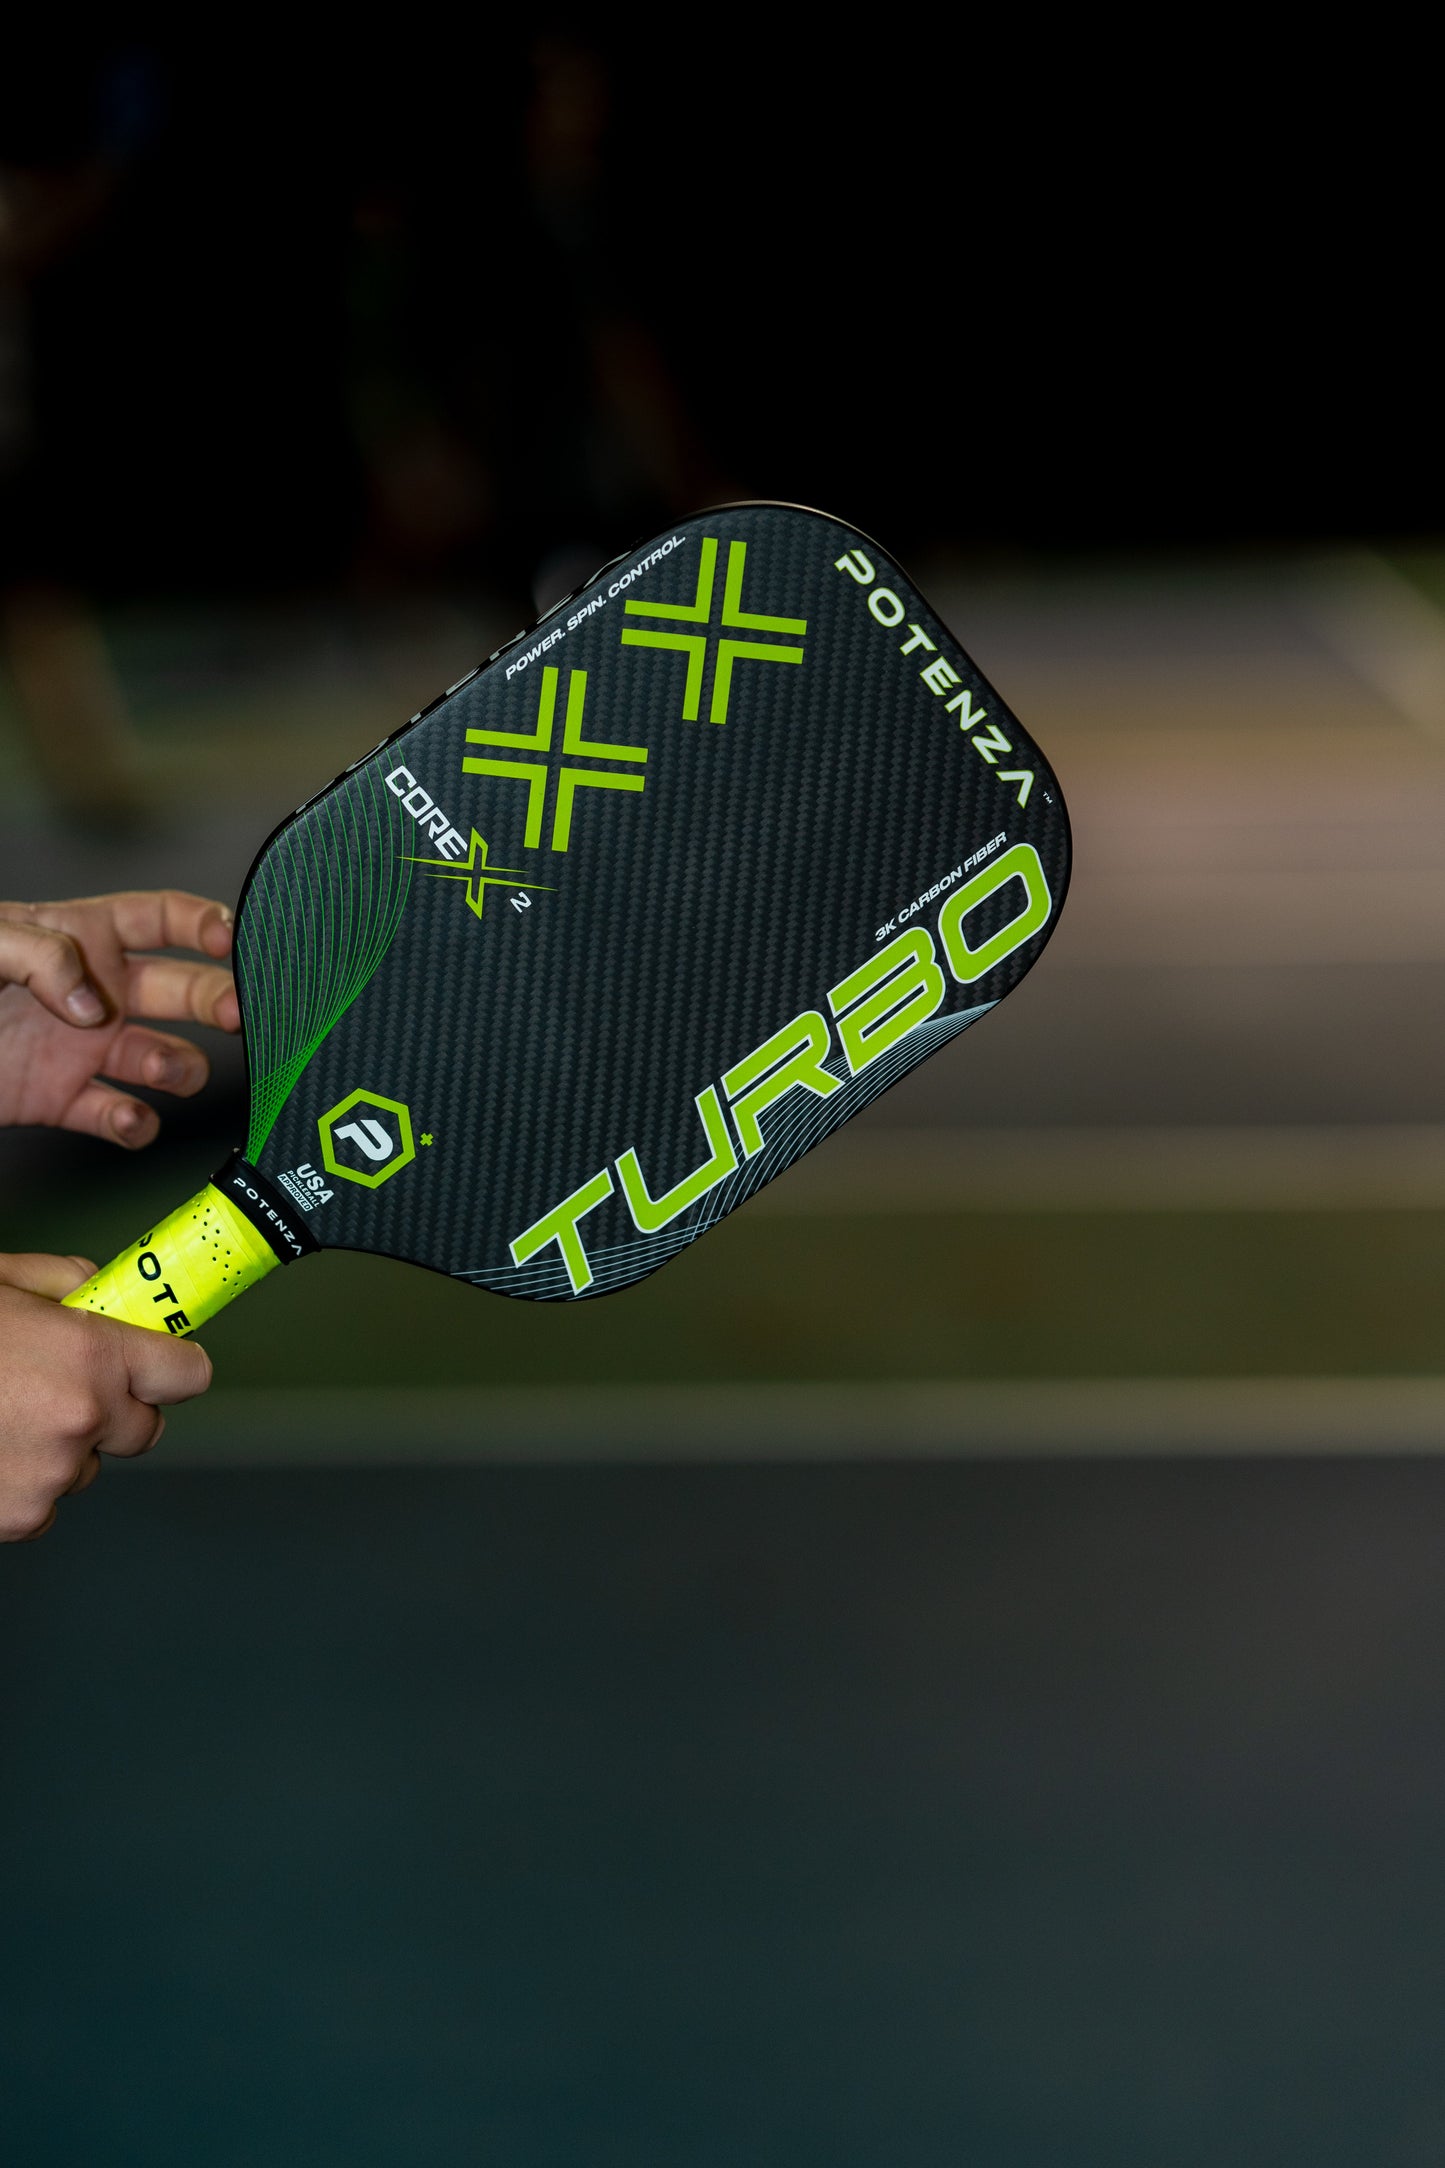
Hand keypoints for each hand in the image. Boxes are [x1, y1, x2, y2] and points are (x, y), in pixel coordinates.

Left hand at [0, 891, 238, 1146]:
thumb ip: (41, 953)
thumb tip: (92, 1004)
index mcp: (82, 935)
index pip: (162, 919)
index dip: (205, 923)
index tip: (234, 941)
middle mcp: (94, 992)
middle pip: (182, 991)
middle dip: (218, 1002)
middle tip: (236, 1017)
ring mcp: (81, 1050)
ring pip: (164, 1058)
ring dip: (179, 1067)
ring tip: (162, 1071)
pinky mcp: (61, 1100)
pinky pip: (119, 1115)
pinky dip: (134, 1123)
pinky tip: (125, 1118)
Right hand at [0, 1253, 212, 1540]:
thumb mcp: (0, 1279)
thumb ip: (65, 1282)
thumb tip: (101, 1291)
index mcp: (90, 1355)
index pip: (187, 1373)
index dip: (172, 1364)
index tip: (160, 1361)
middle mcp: (81, 1421)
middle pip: (144, 1429)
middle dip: (115, 1409)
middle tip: (61, 1386)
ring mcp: (48, 1478)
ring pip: (85, 1467)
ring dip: (59, 1448)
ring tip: (0, 1416)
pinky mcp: (15, 1520)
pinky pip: (42, 1504)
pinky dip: (19, 1483)